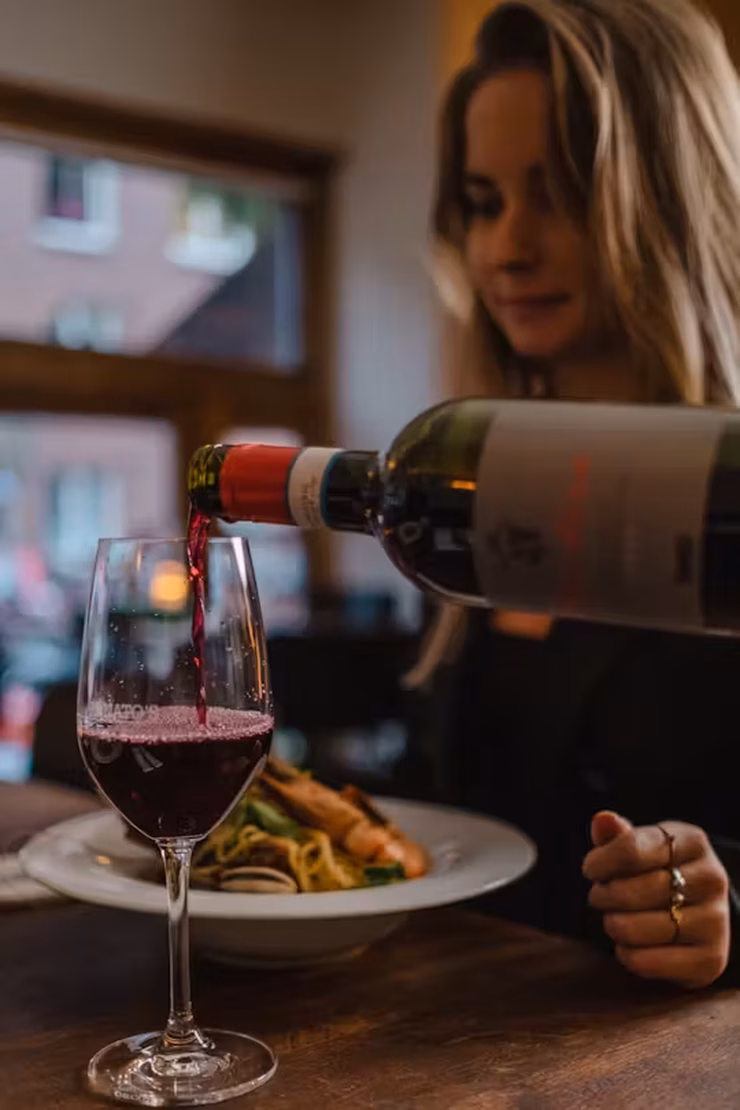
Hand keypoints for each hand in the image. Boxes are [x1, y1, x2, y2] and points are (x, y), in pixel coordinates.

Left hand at [583, 811, 730, 989]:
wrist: (703, 908)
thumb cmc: (660, 869)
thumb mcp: (644, 845)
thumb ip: (619, 835)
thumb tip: (602, 820)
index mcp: (692, 842)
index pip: (632, 850)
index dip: (600, 862)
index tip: (590, 869)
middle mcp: (711, 879)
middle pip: (631, 892)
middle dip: (603, 896)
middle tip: (599, 896)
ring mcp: (715, 921)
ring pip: (635, 928)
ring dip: (612, 925)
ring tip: (613, 918)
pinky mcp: (710, 960)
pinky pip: (646, 962)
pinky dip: (626, 954)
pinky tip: (627, 944)